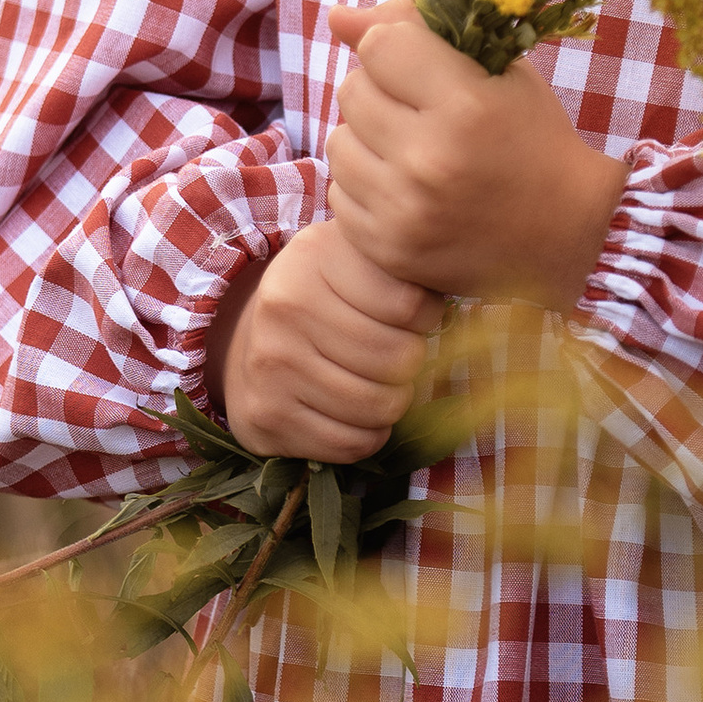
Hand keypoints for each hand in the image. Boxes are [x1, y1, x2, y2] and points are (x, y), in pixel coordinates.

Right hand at [209, 216, 439, 461]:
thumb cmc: (328, 296)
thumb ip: (404, 267)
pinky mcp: (268, 416)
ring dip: (393, 402)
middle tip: (399, 356)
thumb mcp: (358, 259)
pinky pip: (352, 444)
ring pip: (378, 406)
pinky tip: (358, 413)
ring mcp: (272, 365)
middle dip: (411, 364)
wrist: (248, 340)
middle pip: (398, 359)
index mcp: (316, 257)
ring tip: (381, 383)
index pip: (410, 304)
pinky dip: (369, 435)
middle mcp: (286, 308)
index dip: (428, 317)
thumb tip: (455, 287)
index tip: (415, 318)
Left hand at [323, 0, 629, 309]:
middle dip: (381, 91)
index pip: (380, 45)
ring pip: (337, 140)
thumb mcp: (498, 71)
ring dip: (367, 138)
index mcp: (465, 106)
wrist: (563, 233)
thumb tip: (337, 16)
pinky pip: (339, 192)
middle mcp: (429, 158)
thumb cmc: (531, 138)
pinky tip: (406, 188)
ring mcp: (404, 209)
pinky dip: (366, 185)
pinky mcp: (387, 247)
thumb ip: (417, 32)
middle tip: (421, 111)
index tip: (424, 67)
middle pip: (352, 90)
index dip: (400, 48)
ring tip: (412, 150)